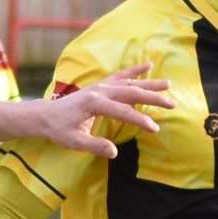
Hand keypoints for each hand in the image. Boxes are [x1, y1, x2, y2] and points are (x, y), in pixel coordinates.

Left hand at [38, 63, 172, 157]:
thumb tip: (114, 152)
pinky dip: (135, 70)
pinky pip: (120, 76)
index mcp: (94, 103)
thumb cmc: (58, 129)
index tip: (155, 128)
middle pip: (132, 92)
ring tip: (169, 84)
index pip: (123, 111)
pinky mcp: (100, 85)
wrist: (44, 115)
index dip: (140, 120)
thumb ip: (94, 146)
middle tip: (172, 104)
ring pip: (130, 82)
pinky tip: (147, 66)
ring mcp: (100, 86)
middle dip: (154, 98)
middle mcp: (100, 90)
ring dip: (150, 83)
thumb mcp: (73, 141)